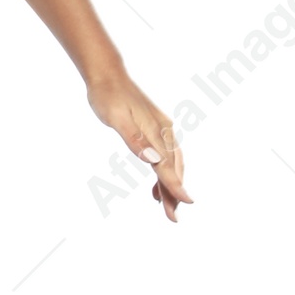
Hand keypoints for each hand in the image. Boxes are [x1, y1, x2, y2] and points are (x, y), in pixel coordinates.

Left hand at [87, 74, 192, 222]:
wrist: (108, 76)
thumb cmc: (108, 97)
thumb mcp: (115, 118)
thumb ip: (134, 139)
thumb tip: (152, 159)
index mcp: (155, 131)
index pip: (167, 165)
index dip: (176, 185)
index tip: (187, 203)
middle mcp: (164, 131)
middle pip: (173, 168)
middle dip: (175, 193)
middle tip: (173, 218)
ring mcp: (162, 130)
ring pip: (172, 163)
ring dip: (171, 185)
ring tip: (166, 207)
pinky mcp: (156, 129)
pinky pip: (166, 156)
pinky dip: (165, 173)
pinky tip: (157, 187)